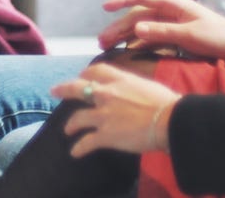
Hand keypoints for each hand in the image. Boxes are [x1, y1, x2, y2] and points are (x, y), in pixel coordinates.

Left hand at [52, 62, 180, 156]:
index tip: (82, 76)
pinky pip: (86, 142)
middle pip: (77, 88)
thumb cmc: (167, 103)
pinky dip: (79, 148)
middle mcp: (107, 94)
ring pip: (77, 118)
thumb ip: (135, 86)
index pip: (97, 71)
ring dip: (70, 125)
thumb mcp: (149, 86)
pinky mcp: (105, 135)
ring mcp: (103, 114)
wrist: (170, 121)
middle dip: (64, 89)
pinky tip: (75, 153)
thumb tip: (136, 91)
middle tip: (54, 91)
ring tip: (67, 130)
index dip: (86, 73)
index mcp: (120, 80)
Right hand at [99, 0, 224, 61]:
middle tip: (102, 41)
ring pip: (141, 28)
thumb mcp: (191, 34)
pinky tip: (127, 53)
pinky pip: (150, 39)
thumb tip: (135, 29)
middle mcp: (169, 11)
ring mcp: (170, 24)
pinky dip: (137, 45)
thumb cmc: (218, 37)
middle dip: (118, 26)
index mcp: (174, 4)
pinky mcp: (173, 37)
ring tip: (107, 47)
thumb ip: (163, 31)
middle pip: (137, 16)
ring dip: (124, 36)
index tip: (106, 7)